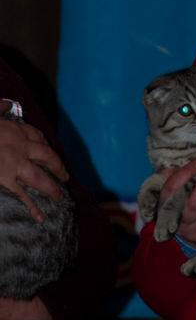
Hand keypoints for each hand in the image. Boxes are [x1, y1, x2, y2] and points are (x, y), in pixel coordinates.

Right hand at [0, 102, 66, 221]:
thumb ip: (0, 108)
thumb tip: (6, 103)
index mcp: (14, 130)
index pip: (36, 136)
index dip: (45, 145)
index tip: (49, 150)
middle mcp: (20, 146)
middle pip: (47, 157)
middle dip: (58, 167)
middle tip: (65, 175)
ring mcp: (14, 164)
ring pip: (39, 177)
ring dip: (52, 188)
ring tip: (60, 196)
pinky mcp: (5, 179)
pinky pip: (22, 195)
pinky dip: (32, 207)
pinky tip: (41, 217)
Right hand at [159, 160, 195, 247]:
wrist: (178, 227)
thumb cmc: (174, 198)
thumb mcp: (167, 186)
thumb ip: (174, 174)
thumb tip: (192, 161)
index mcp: (165, 204)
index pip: (173, 188)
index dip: (187, 173)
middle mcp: (178, 219)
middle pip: (194, 203)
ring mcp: (193, 228)